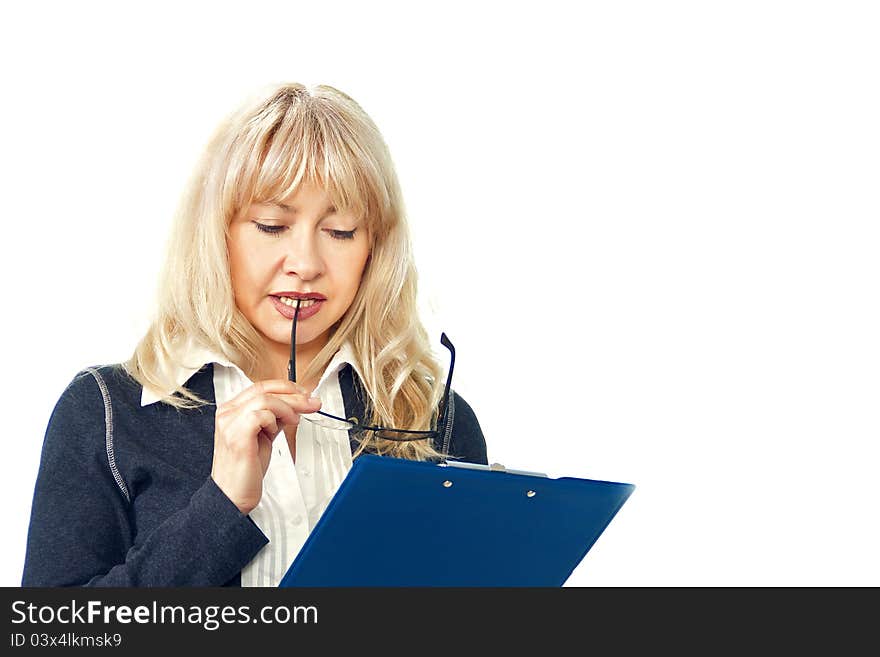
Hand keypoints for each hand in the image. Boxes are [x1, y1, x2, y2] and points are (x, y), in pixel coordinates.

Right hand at [210, 379, 320, 513]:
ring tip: (294, 421)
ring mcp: (229, 423)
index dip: (286, 387)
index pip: (261, 386)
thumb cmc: (247, 468)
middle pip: (265, 390)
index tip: (305, 394)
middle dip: (294, 395)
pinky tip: (275, 431)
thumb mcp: (265, 435)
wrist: (233, 495)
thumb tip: (296, 405)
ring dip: (287, 408)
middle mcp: (228, 413)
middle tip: (312, 403)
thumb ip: (275, 418)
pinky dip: (274, 420)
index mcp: (232, 410)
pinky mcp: (236, 435)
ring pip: (265, 399)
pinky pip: (260, 415)